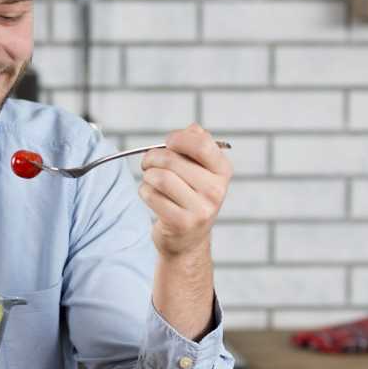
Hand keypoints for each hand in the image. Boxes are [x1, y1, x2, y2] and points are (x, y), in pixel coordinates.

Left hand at [139, 123, 232, 257]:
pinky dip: (144, 191)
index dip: (178, 139)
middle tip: (148, 163)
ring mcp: (201, 209)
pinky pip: (151, 195)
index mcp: (222, 171)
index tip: (168, 143)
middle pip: (171, 159)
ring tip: (149, 179)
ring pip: (160, 177)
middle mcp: (216, 190)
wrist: (188, 239)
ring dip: (147, 175)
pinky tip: (150, 195)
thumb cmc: (189, 196)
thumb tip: (192, 129)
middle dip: (152, 157)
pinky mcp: (182, 223)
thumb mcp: (200, 169)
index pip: (201, 144)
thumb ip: (197, 144)